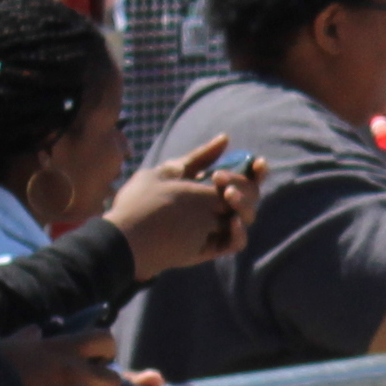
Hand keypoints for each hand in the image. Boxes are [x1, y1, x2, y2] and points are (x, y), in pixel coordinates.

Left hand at [110, 138, 258, 276]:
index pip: (242, 177)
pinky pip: (236, 243)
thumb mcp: (171, 172)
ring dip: (244, 203)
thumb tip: (226, 138)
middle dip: (246, 184)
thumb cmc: (146, 201)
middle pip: (249, 194)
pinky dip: (238, 233)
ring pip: (246, 216)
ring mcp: (215, 227)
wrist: (127, 234)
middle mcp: (215, 207)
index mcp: (209, 187)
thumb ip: (199, 158)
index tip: (258, 162)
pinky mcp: (210, 247)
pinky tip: (231, 222)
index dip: (254, 170)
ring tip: (228, 196)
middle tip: (223, 181)